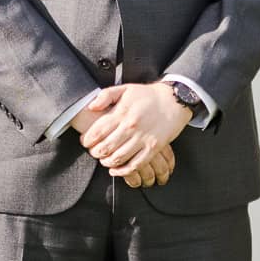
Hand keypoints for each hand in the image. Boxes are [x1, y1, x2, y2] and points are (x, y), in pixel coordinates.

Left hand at [71, 81, 190, 186]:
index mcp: (122, 112)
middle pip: (106, 147)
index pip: (98, 131)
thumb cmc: (148, 95)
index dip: (88, 139)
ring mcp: (143, 138)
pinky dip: (123, 171)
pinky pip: (136, 165)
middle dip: (95, 153)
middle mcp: (131, 126)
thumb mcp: (125, 88)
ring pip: (118, 158)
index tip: (85, 142)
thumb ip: (105, 95)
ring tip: (103, 160)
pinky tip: (116, 170)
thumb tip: (90, 107)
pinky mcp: (153, 148)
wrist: (174, 100)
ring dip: (107, 162)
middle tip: (93, 152)